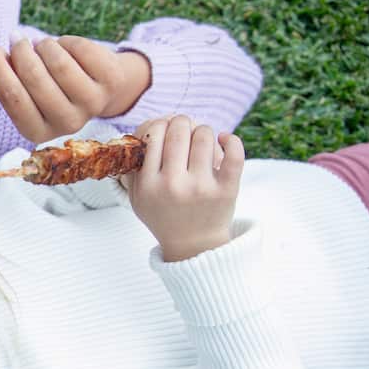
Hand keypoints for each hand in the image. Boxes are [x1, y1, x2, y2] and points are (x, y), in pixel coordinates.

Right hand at [0, 28, 151, 142]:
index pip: (10, 95)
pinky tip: (66, 48)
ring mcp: (90, 105)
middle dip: (20, 51)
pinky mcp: (109, 83)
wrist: (100, 86)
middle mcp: (64, 124)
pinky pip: (80, 50)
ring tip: (43, 46)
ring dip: (44, 45)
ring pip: (57, 62)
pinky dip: (67, 41)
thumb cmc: (51, 84)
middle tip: (15, 36)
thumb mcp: (24, 83)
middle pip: (33, 78)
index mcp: (35, 131)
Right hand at [127, 115, 244, 260]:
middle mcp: (173, 185)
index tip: (165, 129)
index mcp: (148, 184)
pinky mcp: (227, 190)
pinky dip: (231, 140)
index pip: (153, 134)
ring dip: (203, 130)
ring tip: (201, 138)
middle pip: (179, 130)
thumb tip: (143, 132)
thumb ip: (133, 168)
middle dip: (182, 122)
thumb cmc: (164, 215)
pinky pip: (234, 153)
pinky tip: (224, 140)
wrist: (193, 247)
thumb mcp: (138, 197)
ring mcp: (201, 188)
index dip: (160, 124)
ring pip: (205, 135)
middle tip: (184, 127)